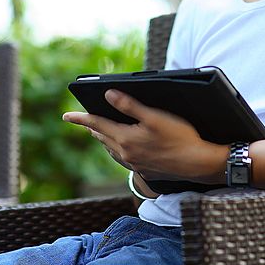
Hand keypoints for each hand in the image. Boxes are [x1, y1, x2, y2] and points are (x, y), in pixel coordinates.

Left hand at [62, 89, 226, 182]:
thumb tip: (108, 95)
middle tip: (83, 120)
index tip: (66, 115)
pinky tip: (121, 148)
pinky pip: (122, 158)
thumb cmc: (180, 137)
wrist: (198, 163)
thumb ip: (130, 105)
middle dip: (92, 127)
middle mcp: (126, 154)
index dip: (80, 118)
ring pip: (111, 149)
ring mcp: (135, 164)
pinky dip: (115, 149)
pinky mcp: (145, 170)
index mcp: (126, 139)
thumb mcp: (155, 116)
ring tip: (98, 132)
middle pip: (102, 137)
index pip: (96, 125)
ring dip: (103, 139)